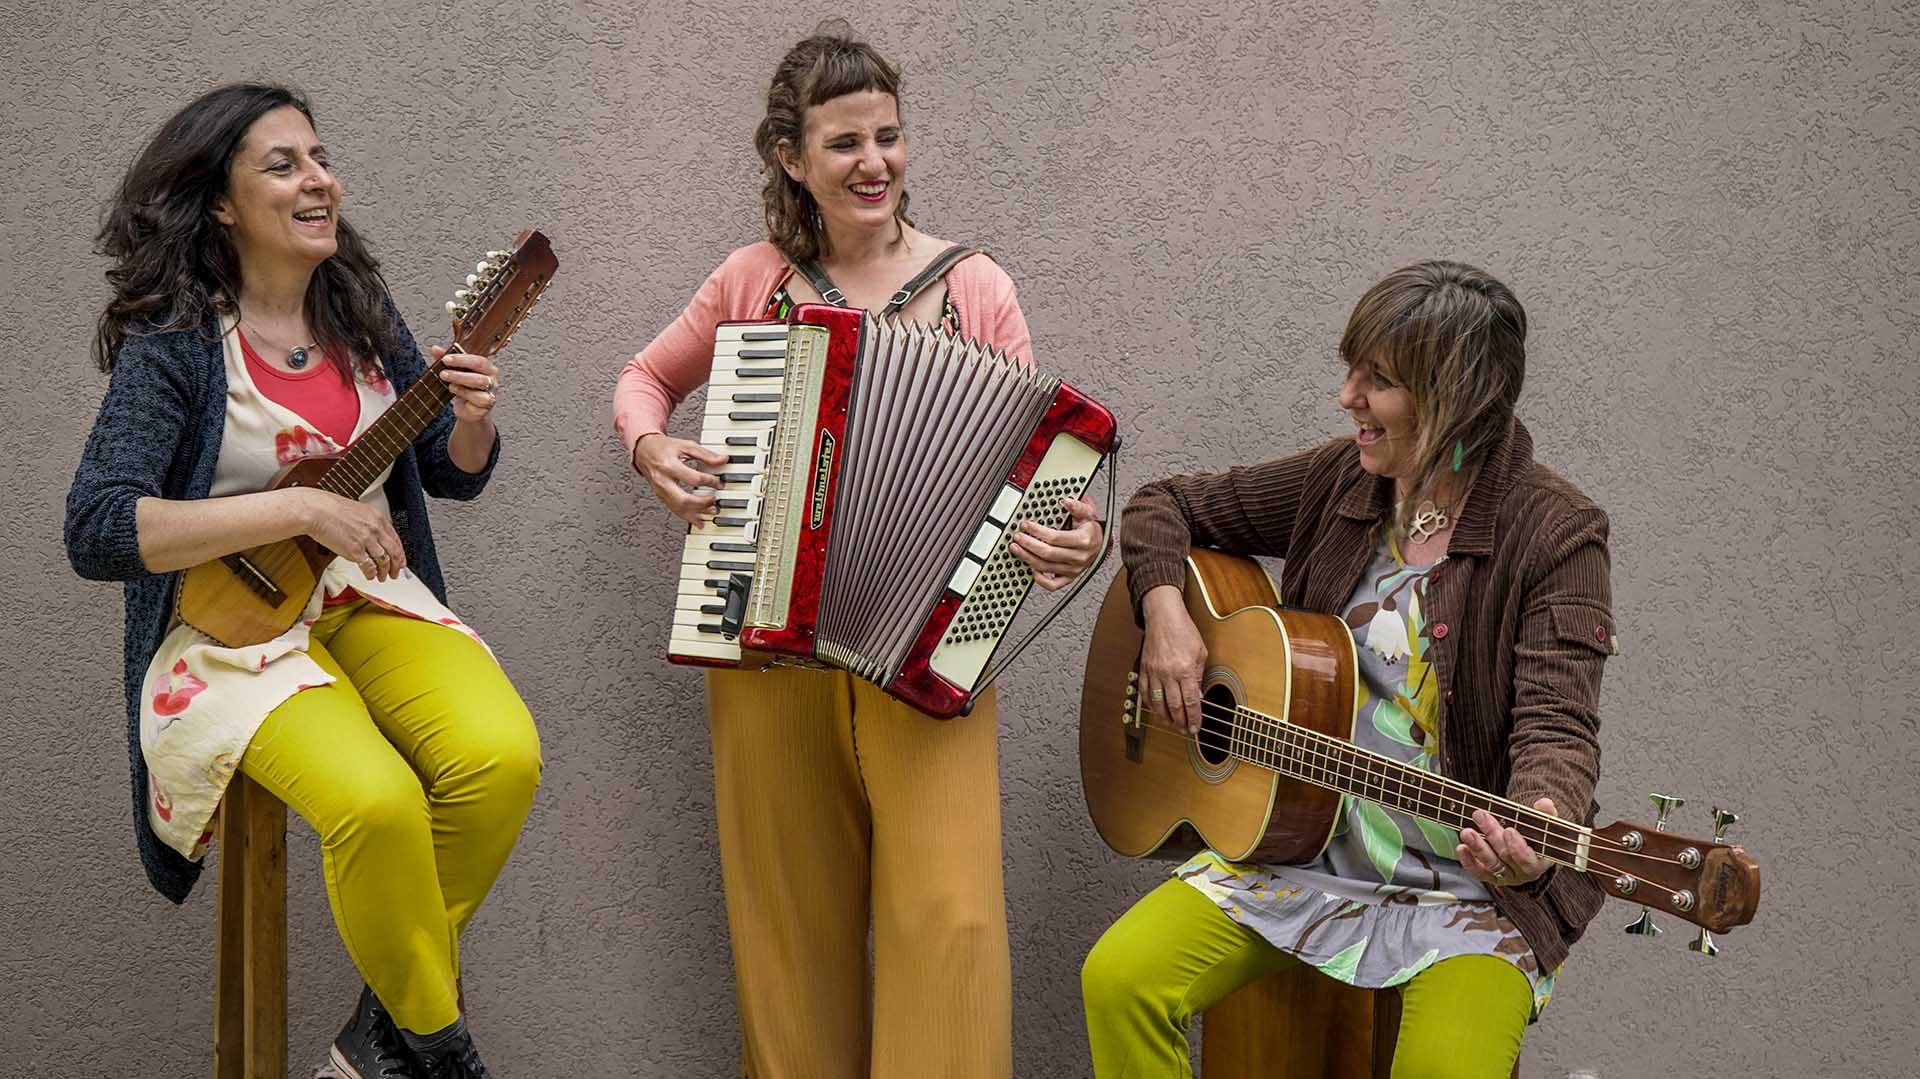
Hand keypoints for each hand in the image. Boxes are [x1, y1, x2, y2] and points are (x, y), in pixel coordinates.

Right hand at [293, 487, 406, 580]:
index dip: (400, 553)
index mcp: (377, 518)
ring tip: (382, 577)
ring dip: (384, 572)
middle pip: (394, 552)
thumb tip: (374, 536)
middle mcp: (375, 529)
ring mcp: (366, 540)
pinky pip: (369, 566)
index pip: (396, 539)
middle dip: (397, 566)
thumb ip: (369, 523)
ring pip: (384, 561)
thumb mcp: (358, 511)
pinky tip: (370, 576)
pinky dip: (371, 573)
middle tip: (396, 572)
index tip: (400, 560)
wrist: (316, 511)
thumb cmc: (330, 509)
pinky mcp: (355, 550)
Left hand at [435, 347, 499, 424]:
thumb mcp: (456, 373)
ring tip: (448, 383)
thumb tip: (435, 348)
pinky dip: (464, 394)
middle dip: (459, 373)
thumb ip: (448, 360)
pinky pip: (478, 398)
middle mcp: (493, 380)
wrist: (469, 410)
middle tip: (443, 373)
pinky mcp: (487, 406)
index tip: (445, 359)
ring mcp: (491, 393)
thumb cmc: (465, 388)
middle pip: (479, 373)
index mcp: (488, 368)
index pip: (478, 360)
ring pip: (480, 384)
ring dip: (461, 383)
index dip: (461, 359)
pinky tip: (455, 391)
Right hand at [632, 432, 727, 524]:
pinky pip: (674, 510)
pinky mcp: (660, 496)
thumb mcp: (686, 445)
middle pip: (683, 499)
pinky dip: (688, 516)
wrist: (644, 450)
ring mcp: (660, 491)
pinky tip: (699, 521)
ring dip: (697, 513)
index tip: (719, 482)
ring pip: (678, 508)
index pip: (693, 479)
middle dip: (702, 503)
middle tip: (715, 500)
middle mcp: (663, 481)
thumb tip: (722, 460)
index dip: (709, 482)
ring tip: (712, 511)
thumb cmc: (664, 447)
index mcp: (669, 466)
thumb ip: (705, 454)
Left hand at [1009, 495, 1102, 590]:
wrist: (1100, 544)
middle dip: (1029, 544)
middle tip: (1017, 537)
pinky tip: (1032, 569)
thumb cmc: (1091, 529)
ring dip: (1028, 558)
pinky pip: (1053, 585)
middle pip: (1048, 553)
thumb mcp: (1087, 514)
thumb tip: (1068, 502)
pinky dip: (1040, 579)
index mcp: (1083, 540)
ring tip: (1017, 549)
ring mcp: (1073, 569)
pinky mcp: (1069, 578)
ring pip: (1046, 567)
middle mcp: (1078, 557)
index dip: (1037, 531)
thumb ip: (1078, 507)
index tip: (1026, 525)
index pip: (1055, 538)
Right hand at [1140, 585, 1206, 733]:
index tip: (1195, 728)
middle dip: (1180, 722)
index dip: (1193, 718)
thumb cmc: (1184, 631)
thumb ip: (1199, 676)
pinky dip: (1150, 704)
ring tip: (1172, 724)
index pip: (1190, 702)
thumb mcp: (1201, 652)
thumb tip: (1196, 696)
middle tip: (1184, 731)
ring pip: (1157, 703)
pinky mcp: (1144, 669)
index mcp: (1185, 669)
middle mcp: (1168, 673)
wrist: (1163, 616)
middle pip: (1174, 706)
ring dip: (1165, 717)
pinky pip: (1145, 692)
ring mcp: (1154, 672)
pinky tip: (1156, 710)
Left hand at [1457, 798, 1557, 887]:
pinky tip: (1461, 848)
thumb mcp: (1546, 825)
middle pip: (1505, 856)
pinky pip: (1478, 872)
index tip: (1508, 830)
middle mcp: (1521, 873)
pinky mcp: (1490, 876)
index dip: (1517, 847)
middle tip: (1480, 816)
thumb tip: (1545, 803)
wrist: (1531, 850)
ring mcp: (1505, 876)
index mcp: (1538, 863)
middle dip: (1492, 834)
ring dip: (1477, 847)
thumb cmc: (1539, 836)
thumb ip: (1546, 814)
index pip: (1527, 860)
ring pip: (1491, 864)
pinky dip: (1468, 861)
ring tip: (1466, 832)